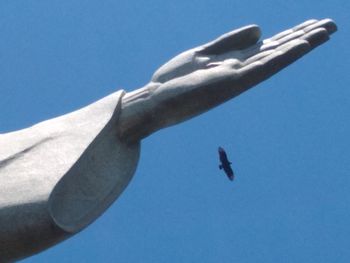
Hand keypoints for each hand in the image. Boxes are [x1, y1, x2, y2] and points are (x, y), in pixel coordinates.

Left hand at [152, 19, 335, 84]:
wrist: (155, 103)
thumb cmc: (174, 81)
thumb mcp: (202, 54)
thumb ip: (229, 42)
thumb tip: (260, 28)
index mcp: (233, 62)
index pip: (266, 46)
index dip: (289, 35)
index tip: (310, 24)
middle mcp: (240, 70)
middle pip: (276, 50)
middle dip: (303, 37)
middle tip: (331, 25)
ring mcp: (238, 77)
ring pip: (275, 57)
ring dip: (301, 43)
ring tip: (327, 30)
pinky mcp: (231, 82)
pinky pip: (262, 66)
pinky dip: (283, 55)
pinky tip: (302, 44)